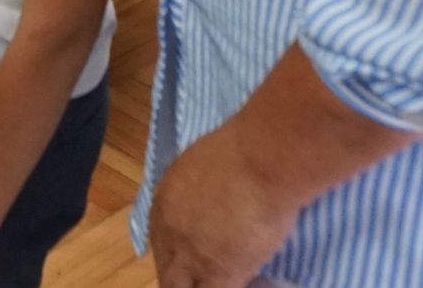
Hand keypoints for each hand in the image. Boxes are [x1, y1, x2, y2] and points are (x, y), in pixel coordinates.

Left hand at [148, 127, 301, 287]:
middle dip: (181, 279)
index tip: (194, 261)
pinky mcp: (220, 274)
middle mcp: (169, 231)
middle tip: (204, 278)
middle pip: (166, 272)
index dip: (179, 256)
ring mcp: (191, 256)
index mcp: (164, 203)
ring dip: (198, 286)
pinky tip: (241, 284)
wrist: (261, 159)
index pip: (162, 243)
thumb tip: (211, 201)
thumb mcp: (204, 165)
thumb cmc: (243, 149)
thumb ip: (199, 190)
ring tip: (218, 281)